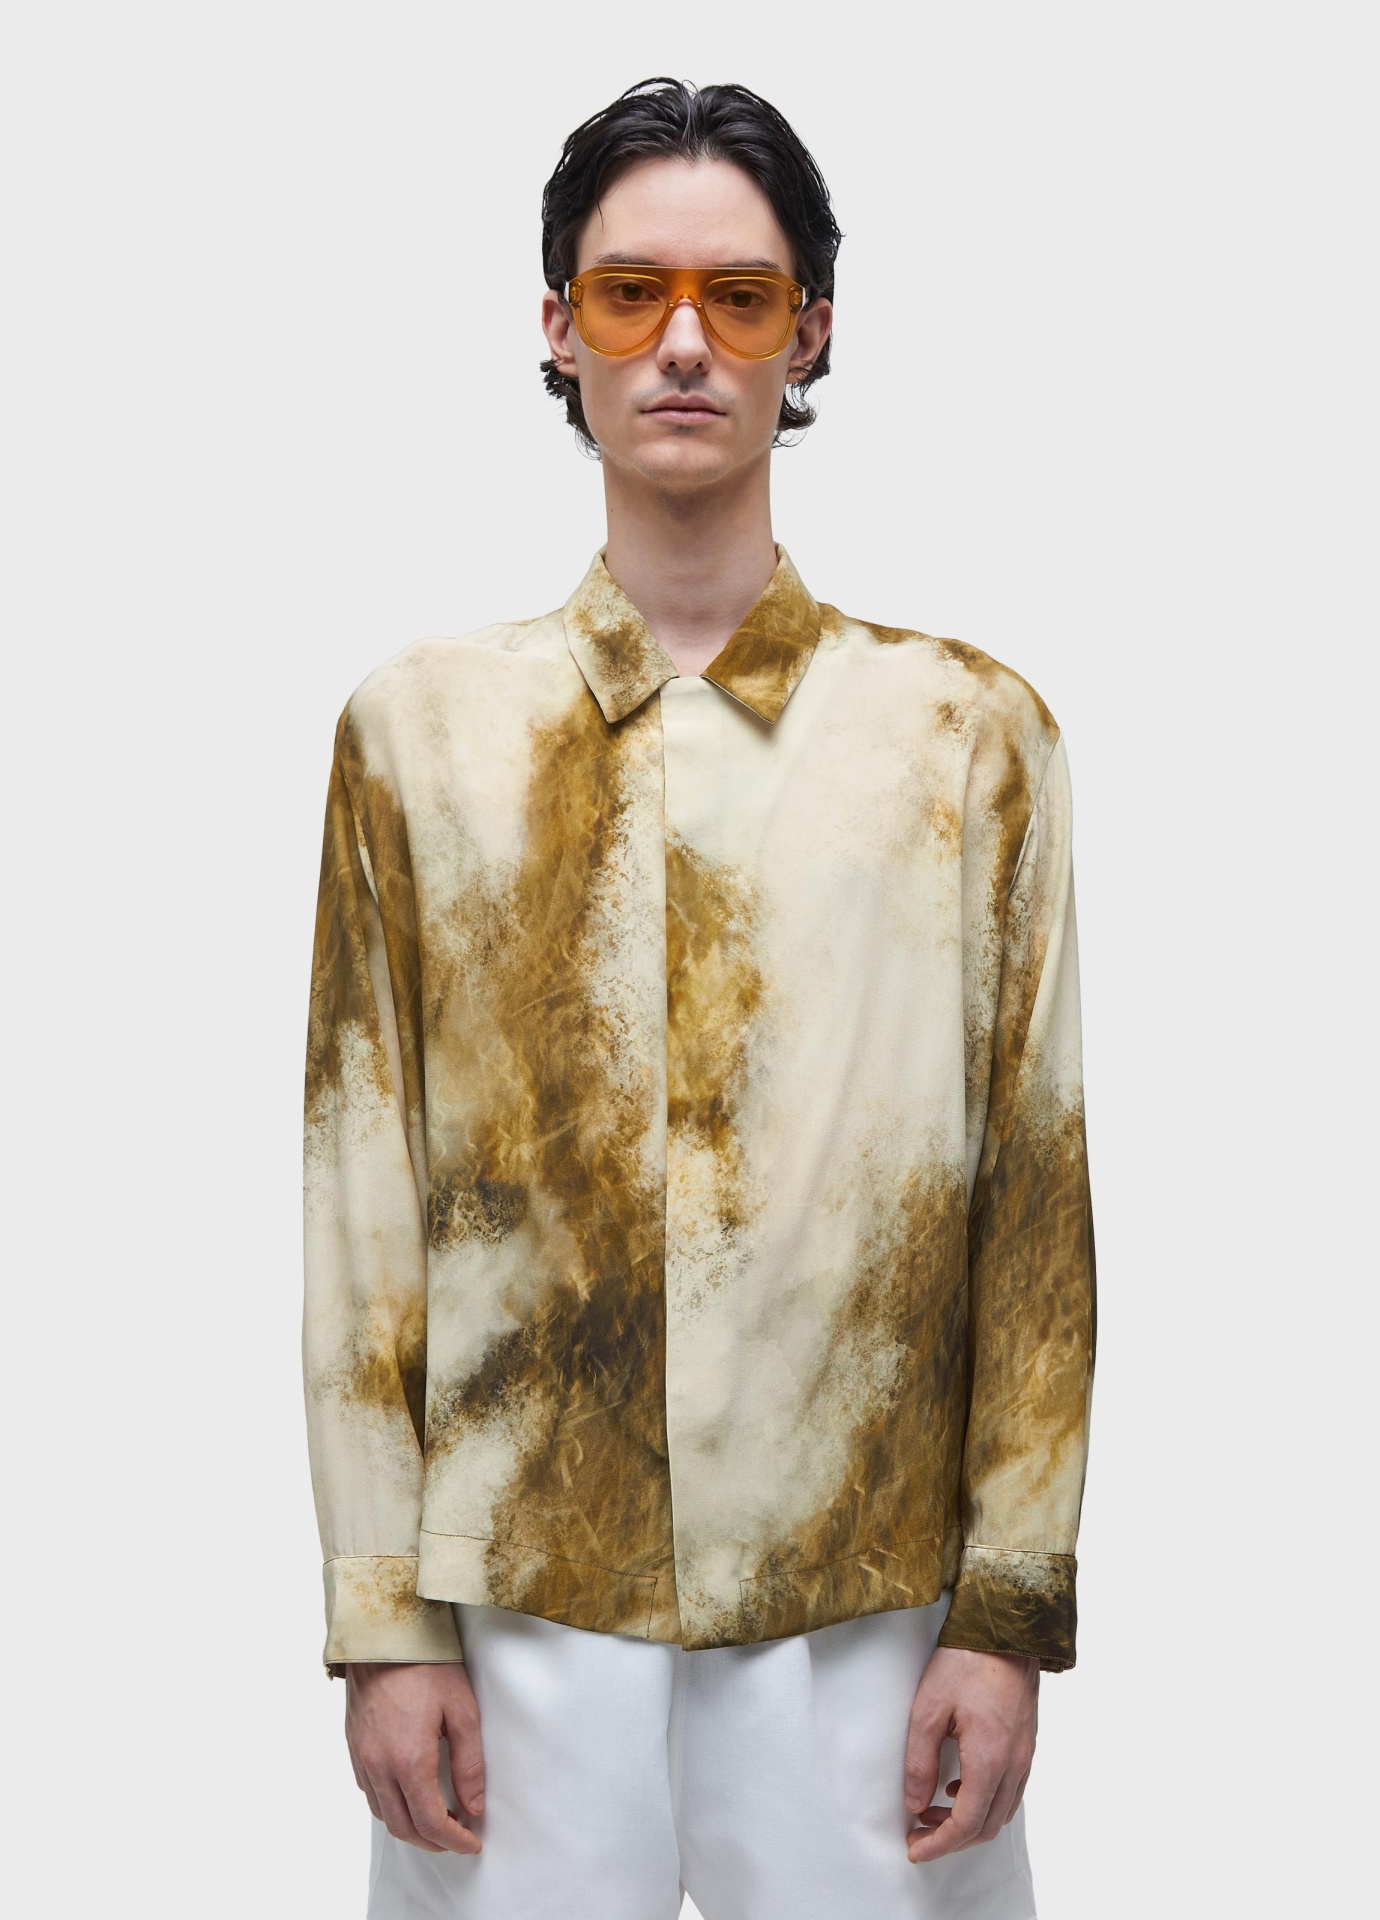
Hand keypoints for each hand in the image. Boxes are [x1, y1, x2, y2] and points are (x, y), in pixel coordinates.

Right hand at [345, 1662, 484, 1854]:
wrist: (384, 1634)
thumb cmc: (426, 1665)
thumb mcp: (462, 1709)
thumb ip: (469, 1763)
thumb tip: (474, 1806)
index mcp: (408, 1761)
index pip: (431, 1822)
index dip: (454, 1841)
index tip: (472, 1843)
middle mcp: (379, 1766)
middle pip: (403, 1827)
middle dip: (433, 1841)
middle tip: (457, 1837)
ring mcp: (362, 1757)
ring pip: (382, 1813)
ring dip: (409, 1826)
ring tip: (436, 1819)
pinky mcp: (353, 1745)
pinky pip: (368, 1791)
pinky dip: (389, 1805)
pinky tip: (407, 1794)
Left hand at [904, 1645, 1038, 1862]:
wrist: (1005, 1629)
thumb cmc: (966, 1662)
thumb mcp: (928, 1708)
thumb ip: (920, 1760)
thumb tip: (915, 1802)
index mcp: (990, 1759)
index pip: (967, 1823)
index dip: (940, 1844)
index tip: (915, 1849)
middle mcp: (1015, 1764)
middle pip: (988, 1825)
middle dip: (952, 1838)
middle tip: (919, 1834)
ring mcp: (1025, 1754)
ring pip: (1002, 1811)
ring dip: (969, 1821)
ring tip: (933, 1810)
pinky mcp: (1026, 1743)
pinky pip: (1011, 1790)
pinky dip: (985, 1802)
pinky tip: (959, 1787)